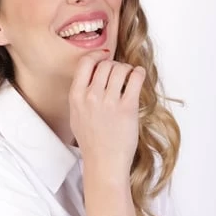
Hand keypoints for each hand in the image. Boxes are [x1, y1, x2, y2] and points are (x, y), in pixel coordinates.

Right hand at [69, 50, 145, 179]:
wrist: (103, 161)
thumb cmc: (91, 141)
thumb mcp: (76, 115)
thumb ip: (80, 95)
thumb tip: (93, 76)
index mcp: (76, 96)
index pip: (85, 63)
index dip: (97, 55)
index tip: (104, 55)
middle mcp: (91, 96)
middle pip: (105, 65)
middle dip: (114, 65)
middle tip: (120, 73)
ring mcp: (109, 102)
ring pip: (120, 69)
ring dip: (127, 69)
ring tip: (130, 76)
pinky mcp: (127, 108)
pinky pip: (135, 79)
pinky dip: (138, 73)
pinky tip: (138, 76)